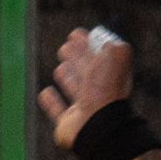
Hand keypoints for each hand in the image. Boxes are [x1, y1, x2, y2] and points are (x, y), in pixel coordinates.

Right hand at [37, 27, 134, 150]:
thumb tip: (106, 41)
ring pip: (73, 90)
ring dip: (67, 78)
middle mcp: (97, 93)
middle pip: (86, 72)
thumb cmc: (106, 91)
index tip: (75, 34)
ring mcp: (82, 110)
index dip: (87, 44)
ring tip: (60, 68)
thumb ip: (112, 46)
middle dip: (76, 58)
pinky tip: (45, 93)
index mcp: (109, 78)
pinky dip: (51, 103)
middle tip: (65, 47)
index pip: (98, 57)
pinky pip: (57, 111)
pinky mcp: (67, 124)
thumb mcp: (115, 58)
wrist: (96, 125)